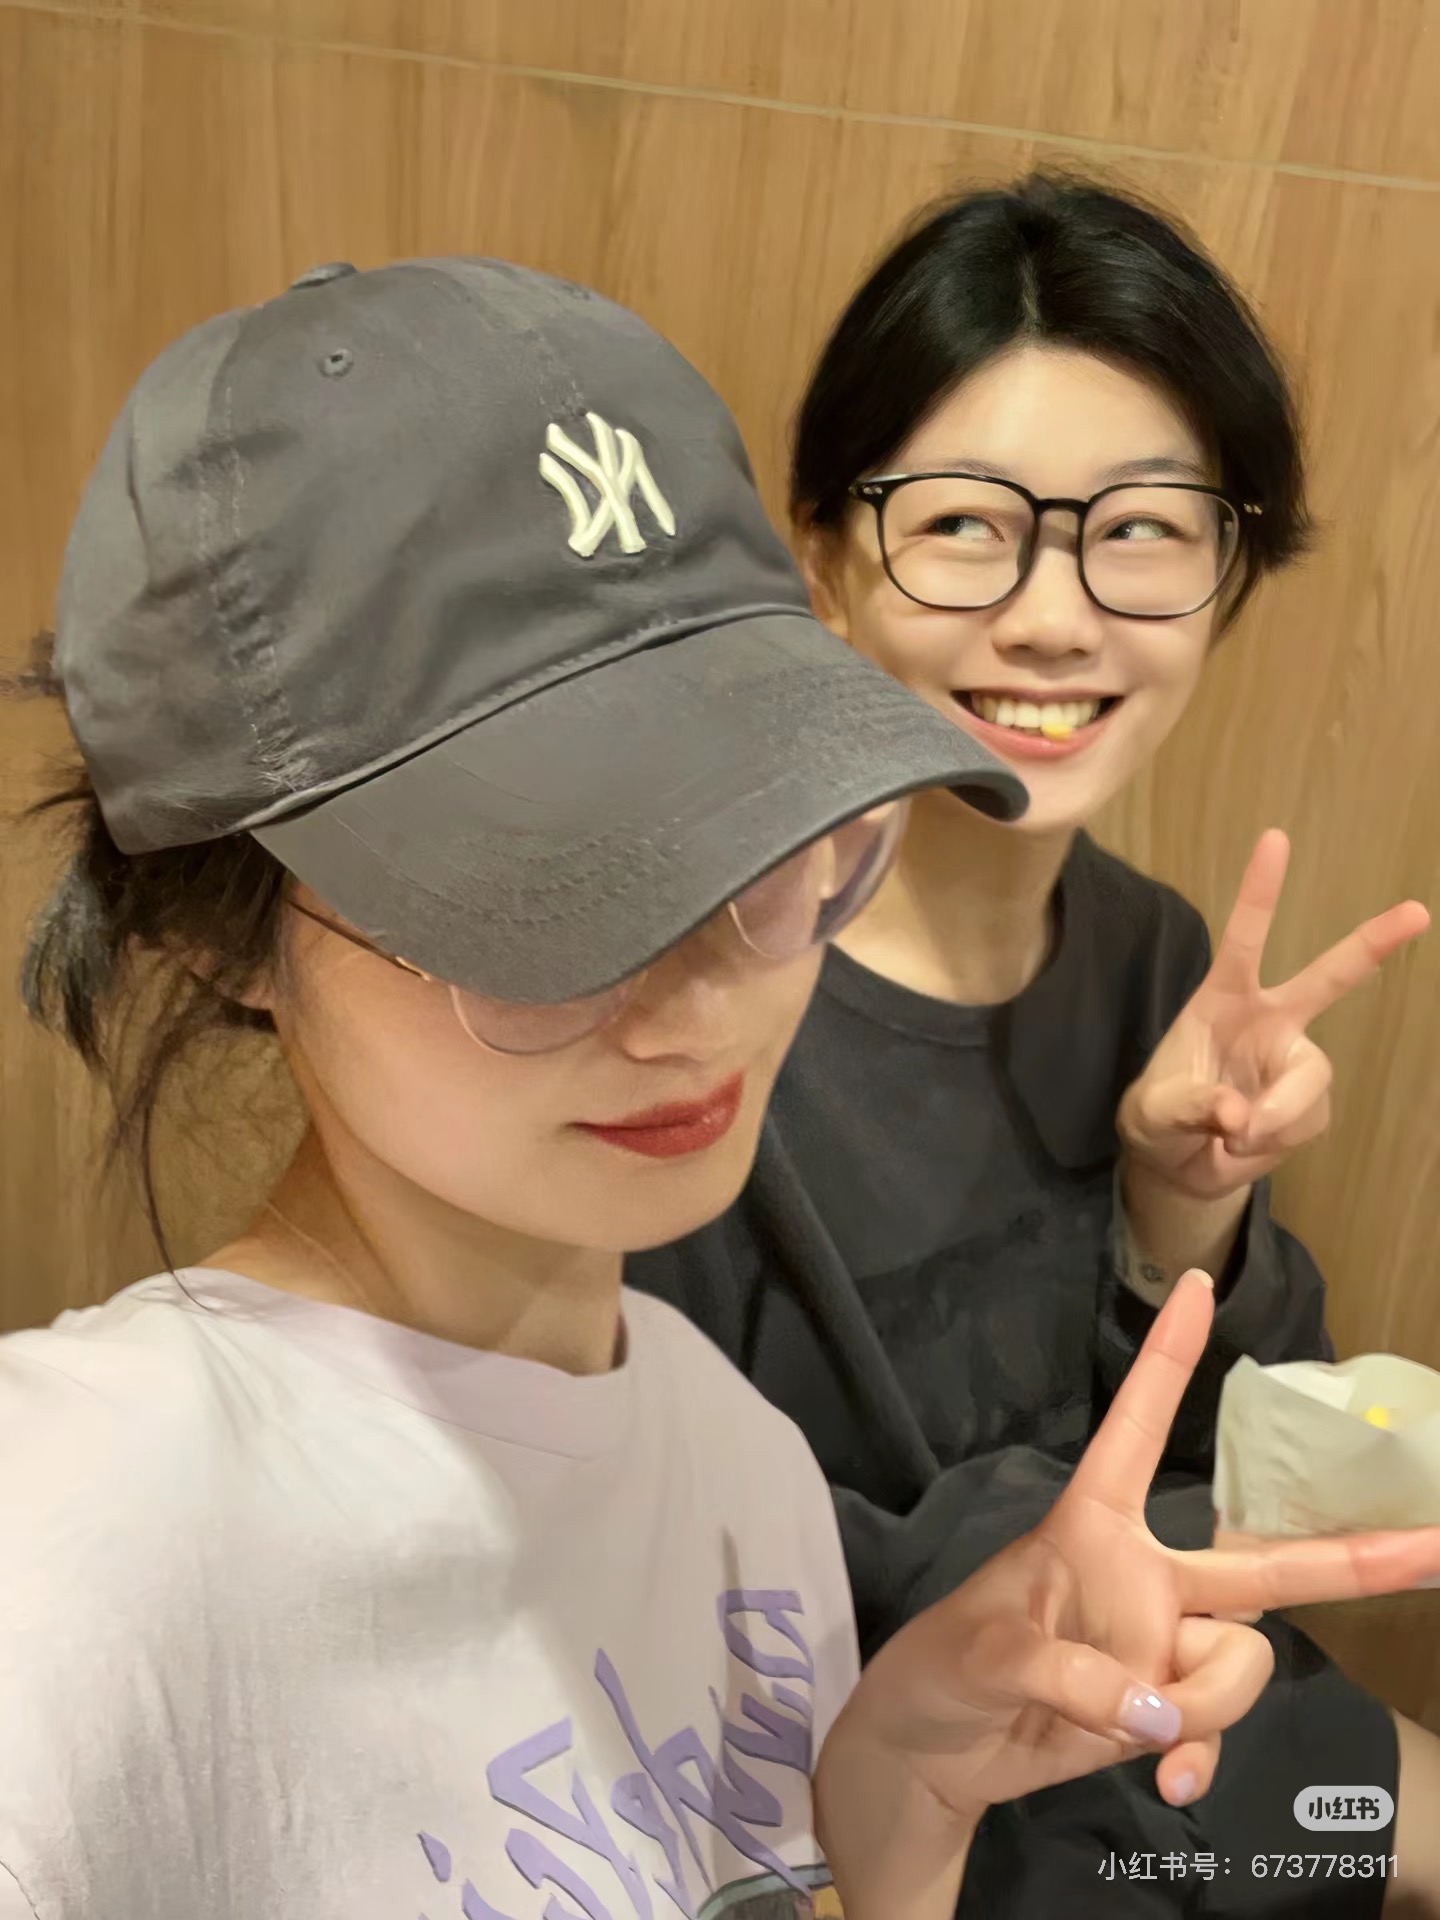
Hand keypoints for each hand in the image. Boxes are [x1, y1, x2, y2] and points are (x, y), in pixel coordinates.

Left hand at [815, 1272, 1439, 1919]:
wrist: (936, 1753)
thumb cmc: (944, 1671)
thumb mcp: (987, 1657)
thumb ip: (1072, 1675)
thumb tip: (1159, 1710)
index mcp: (1094, 1526)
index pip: (1138, 1429)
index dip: (1170, 1358)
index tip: (1198, 1278)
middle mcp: (1146, 1577)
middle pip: (1265, 1563)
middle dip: (1361, 1557)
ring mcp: (1165, 1644)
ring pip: (1243, 1663)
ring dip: (1200, 1707)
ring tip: (1126, 1728)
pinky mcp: (1168, 1708)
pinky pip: (1218, 1725)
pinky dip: (1197, 1755)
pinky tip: (1165, 1782)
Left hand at [1118, 830, 1427, 1201]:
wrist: (1177, 1163)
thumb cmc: (1160, 1118)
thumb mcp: (1153, 1113)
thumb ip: (1191, 1108)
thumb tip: (1239, 1116)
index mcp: (1222, 1000)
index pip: (1243, 939)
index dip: (1260, 892)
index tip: (1275, 838)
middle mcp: (1268, 1020)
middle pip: (1326, 980)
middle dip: (1370, 945)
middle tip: (1417, 912)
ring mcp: (1293, 1061)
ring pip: (1310, 1081)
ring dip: (1274, 1115)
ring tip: (1232, 1137)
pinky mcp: (1309, 1102)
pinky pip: (1306, 1120)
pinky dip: (1276, 1138)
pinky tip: (1246, 1143)